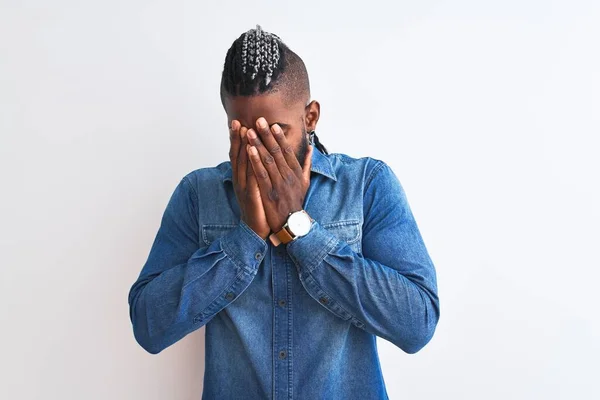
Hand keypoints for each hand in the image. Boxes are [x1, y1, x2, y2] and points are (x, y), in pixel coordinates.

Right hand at [229, 120, 269, 239]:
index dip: (237, 139)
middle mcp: (240, 180)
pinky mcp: (251, 195)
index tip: (238, 123)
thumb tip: (257, 159)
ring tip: (244, 132)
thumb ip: (256, 173)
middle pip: (238, 156)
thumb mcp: (256, 187)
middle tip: (237, 122)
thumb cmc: (259, 207)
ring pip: (243, 164)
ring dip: (244, 147)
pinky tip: (253, 154)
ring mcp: (244, 188)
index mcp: (242, 177)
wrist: (256, 229)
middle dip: (237, 138)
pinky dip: (252, 164)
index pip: (238, 154)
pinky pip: (252, 177)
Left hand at [246, 117, 312, 231]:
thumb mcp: (305, 182)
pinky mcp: (269, 193)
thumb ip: (306, 164)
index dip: (280, 137)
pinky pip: (261, 174)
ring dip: (258, 144)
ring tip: (250, 131)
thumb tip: (311, 148)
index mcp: (295, 172)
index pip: (287, 151)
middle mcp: (288, 176)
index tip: (273, 125)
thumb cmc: (296, 202)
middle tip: (259, 120)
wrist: (292, 224)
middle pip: (276, 151)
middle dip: (267, 135)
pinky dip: (255, 161)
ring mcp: (278, 184)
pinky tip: (248, 150)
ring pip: (267, 160)